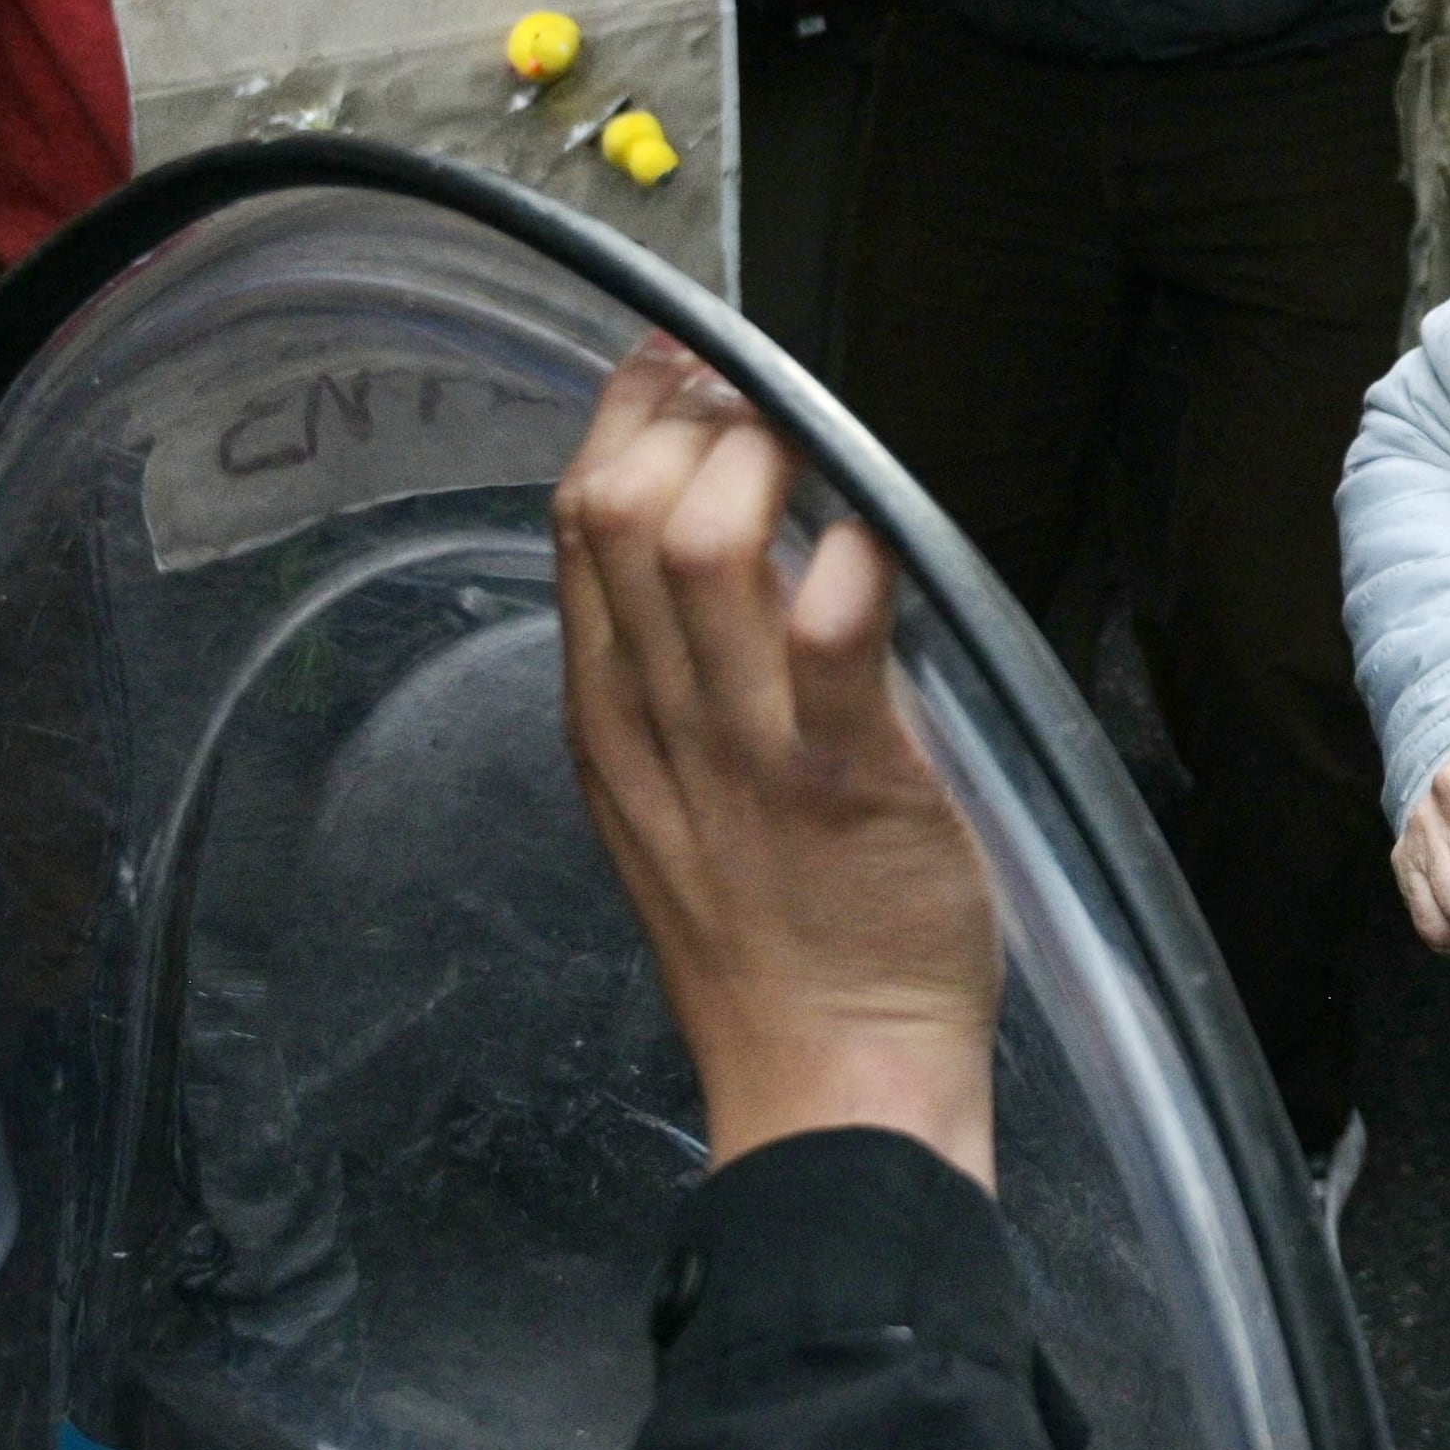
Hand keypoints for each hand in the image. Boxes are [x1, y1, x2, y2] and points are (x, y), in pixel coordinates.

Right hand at [558, 335, 1001, 1181]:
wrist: (833, 1086)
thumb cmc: (778, 945)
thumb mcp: (675, 804)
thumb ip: (678, 684)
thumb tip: (717, 548)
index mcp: (610, 723)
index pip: (576, 526)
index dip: (623, 421)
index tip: (675, 363)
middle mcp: (662, 723)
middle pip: (621, 515)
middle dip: (687, 419)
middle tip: (755, 395)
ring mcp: (750, 750)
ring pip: (702, 551)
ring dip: (760, 469)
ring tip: (813, 453)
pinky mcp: (852, 779)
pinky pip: (835, 642)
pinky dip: (852, 567)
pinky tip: (873, 536)